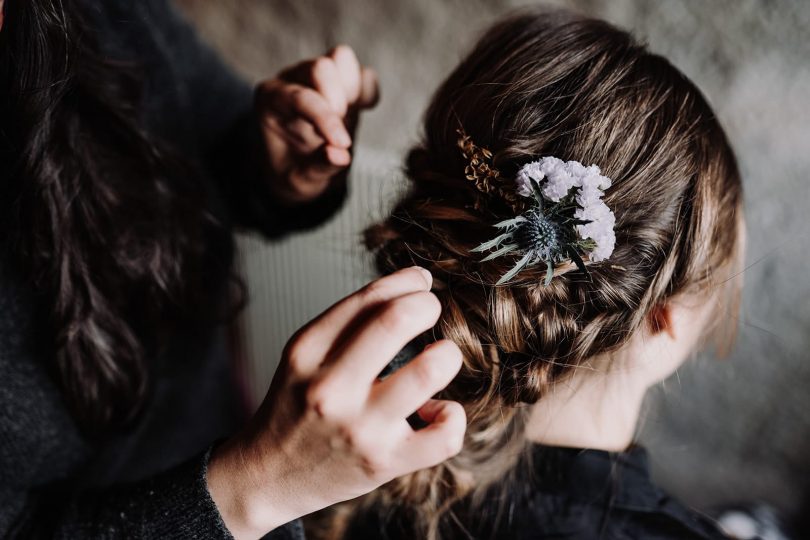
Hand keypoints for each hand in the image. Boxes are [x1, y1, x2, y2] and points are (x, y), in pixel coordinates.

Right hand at [207, 267, 465, 538]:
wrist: (267, 477)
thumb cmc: (296, 407)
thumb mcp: (305, 355)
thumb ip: (351, 321)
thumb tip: (415, 284)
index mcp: (308, 351)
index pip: (370, 298)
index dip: (407, 281)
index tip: (420, 283)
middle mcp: (331, 387)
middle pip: (397, 320)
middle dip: (427, 305)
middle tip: (431, 311)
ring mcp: (360, 427)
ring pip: (428, 370)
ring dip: (447, 355)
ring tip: (440, 359)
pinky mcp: (385, 462)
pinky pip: (444, 434)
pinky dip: (453, 416)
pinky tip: (436, 410)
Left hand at [255, 45, 378, 205]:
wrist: (300, 169)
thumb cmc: (293, 173)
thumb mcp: (299, 181)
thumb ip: (318, 167)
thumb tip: (340, 155)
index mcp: (271, 100)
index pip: (300, 96)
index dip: (325, 118)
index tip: (343, 144)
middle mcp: (293, 79)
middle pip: (321, 67)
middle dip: (338, 98)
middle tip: (343, 133)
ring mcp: (318, 77)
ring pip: (342, 59)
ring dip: (353, 90)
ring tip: (349, 117)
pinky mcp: (343, 83)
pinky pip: (362, 73)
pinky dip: (368, 90)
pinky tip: (363, 109)